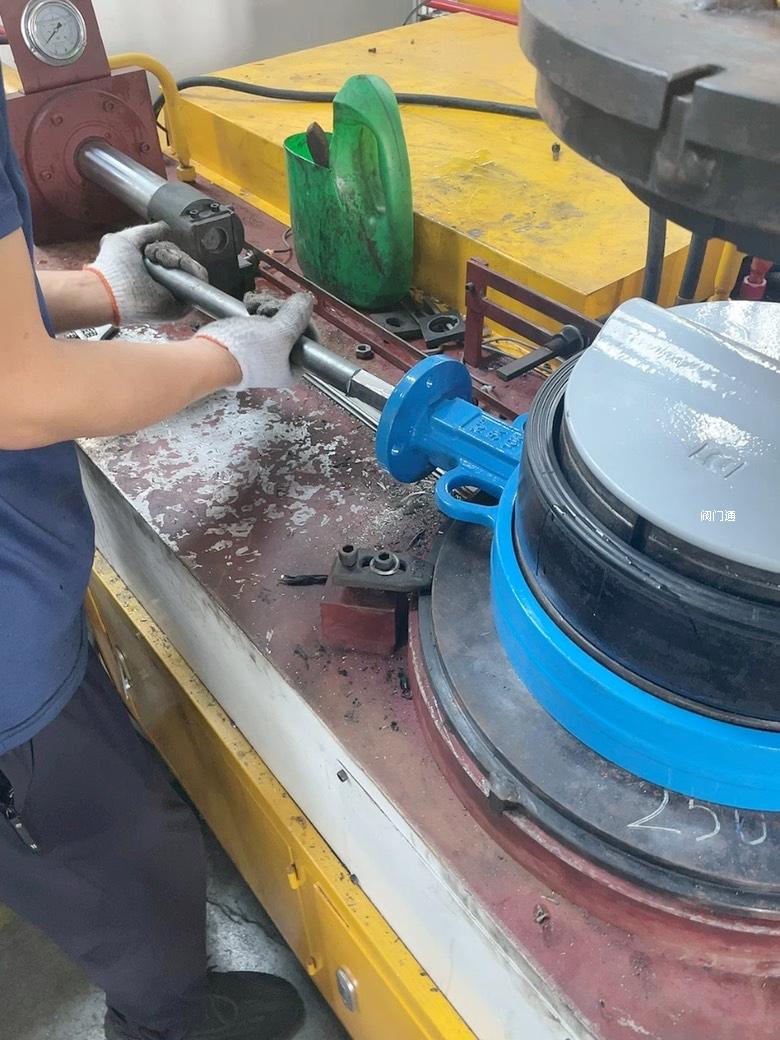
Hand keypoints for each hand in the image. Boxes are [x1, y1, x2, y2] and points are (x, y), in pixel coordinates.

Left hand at [84, 221, 206, 324]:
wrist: (112, 289)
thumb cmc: (112, 267)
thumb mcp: (126, 238)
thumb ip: (147, 231)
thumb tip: (165, 227)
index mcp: (150, 272)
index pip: (170, 255)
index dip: (165, 248)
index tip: (152, 248)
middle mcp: (162, 283)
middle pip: (181, 260)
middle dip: (170, 252)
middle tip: (154, 255)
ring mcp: (172, 293)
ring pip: (190, 268)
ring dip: (179, 259)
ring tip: (161, 260)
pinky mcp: (181, 304)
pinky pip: (199, 280)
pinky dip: (192, 268)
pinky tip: (176, 264)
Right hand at [194, 292, 314, 389]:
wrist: (211, 355)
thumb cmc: (247, 352)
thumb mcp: (280, 332)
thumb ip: (297, 316)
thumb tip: (307, 301)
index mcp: (293, 368)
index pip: (310, 340)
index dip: (303, 321)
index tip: (293, 311)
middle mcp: (280, 361)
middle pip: (292, 326)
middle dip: (281, 311)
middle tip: (268, 308)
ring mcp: (264, 350)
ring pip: (275, 319)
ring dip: (266, 306)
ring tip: (254, 306)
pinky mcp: (249, 340)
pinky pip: (260, 319)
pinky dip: (256, 308)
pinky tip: (249, 304)